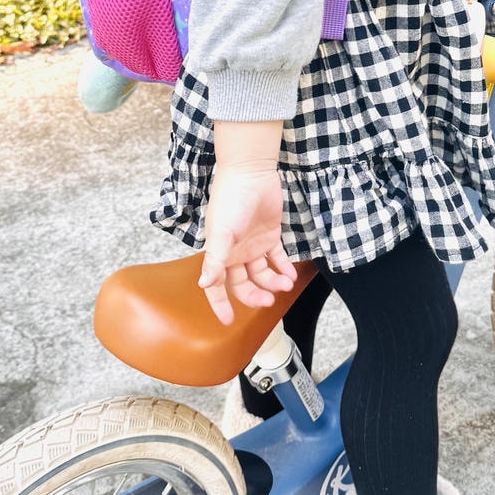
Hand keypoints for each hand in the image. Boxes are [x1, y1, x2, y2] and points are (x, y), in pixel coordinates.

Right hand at [200, 161, 295, 325]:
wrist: (251, 173)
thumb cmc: (230, 200)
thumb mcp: (221, 232)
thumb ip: (214, 260)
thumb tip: (203, 285)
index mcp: (219, 253)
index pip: (217, 286)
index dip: (220, 304)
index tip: (227, 321)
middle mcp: (235, 252)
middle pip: (243, 284)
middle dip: (255, 295)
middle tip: (269, 300)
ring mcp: (253, 244)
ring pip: (262, 273)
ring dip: (273, 282)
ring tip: (285, 284)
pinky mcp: (270, 235)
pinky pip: (277, 258)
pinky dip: (284, 268)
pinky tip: (291, 275)